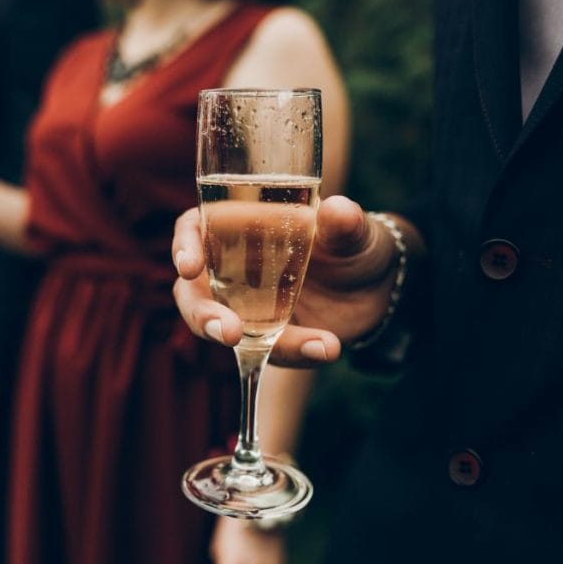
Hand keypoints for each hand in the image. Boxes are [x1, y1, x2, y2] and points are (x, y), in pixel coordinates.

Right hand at [172, 195, 416, 365]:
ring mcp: (245, 308)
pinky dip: (296, 352)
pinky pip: (266, 351)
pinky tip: (327, 347)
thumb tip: (338, 210)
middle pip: (193, 292)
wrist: (378, 289)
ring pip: (222, 328)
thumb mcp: (354, 232)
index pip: (193, 229)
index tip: (189, 267)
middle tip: (228, 333)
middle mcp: (231, 269)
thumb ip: (345, 223)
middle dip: (203, 315)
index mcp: (238, 227)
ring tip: (292, 343)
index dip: (184, 246)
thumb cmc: (354, 244)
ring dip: (248, 344)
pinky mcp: (266, 339)